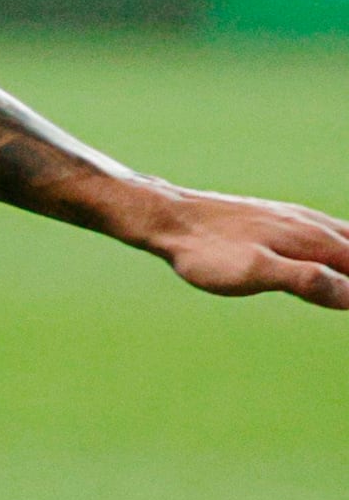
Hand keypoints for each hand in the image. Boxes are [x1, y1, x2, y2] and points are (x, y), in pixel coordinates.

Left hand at [140, 185, 348, 310]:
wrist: (168, 217)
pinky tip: (327, 253)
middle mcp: (309, 223)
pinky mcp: (275, 217)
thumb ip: (306, 280)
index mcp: (312, 239)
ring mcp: (292, 217)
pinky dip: (337, 245)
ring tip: (345, 283)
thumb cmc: (208, 250)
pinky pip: (321, 229)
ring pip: (342, 235)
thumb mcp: (255, 272)